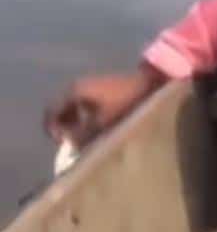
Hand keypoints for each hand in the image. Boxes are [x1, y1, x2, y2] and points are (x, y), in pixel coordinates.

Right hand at [43, 64, 164, 148]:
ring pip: (73, 108)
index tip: (64, 144)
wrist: (150, 86)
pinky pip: (84, 105)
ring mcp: (91, 85)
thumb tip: (70, 146)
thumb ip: (81, 137)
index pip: (51, 111)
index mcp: (75, 91)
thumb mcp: (101, 125)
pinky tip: (97, 128)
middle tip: (73, 143)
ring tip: (85, 138)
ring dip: (75, 123)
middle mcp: (79, 85)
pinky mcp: (102, 89)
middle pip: (60, 109)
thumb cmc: (125, 104)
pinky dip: (85, 117)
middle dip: (63, 127)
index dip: (53, 130)